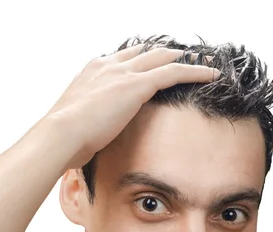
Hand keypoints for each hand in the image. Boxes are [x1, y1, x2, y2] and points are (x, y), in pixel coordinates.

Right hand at [39, 45, 219, 168]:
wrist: (60, 134)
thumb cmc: (64, 137)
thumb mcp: (77, 123)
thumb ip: (90, 121)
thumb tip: (92, 137)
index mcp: (92, 71)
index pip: (123, 58)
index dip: (141, 59)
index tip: (154, 63)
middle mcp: (108, 66)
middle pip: (145, 52)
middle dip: (165, 53)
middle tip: (184, 56)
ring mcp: (123, 73)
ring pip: (163, 57)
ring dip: (185, 59)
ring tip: (204, 63)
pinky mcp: (137, 85)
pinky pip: (174, 72)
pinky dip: (196, 72)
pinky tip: (212, 74)